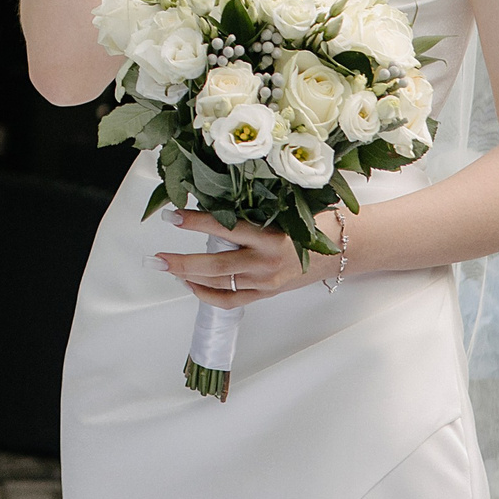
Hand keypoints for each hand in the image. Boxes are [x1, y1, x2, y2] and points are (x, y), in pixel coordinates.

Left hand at [147, 210, 319, 309]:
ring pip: (221, 284)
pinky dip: (207, 294)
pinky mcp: (267, 294)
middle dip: (182, 262)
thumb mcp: (284, 209)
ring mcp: (266, 282)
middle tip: (156, 257)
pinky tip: (191, 284)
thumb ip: (251, 210)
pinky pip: (231, 300)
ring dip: (189, 277)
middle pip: (216, 266)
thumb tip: (210, 197)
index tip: (172, 215)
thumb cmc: (313, 222)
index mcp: (271, 236)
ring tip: (167, 266)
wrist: (342, 249)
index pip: (225, 228)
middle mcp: (266, 262)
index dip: (196, 222)